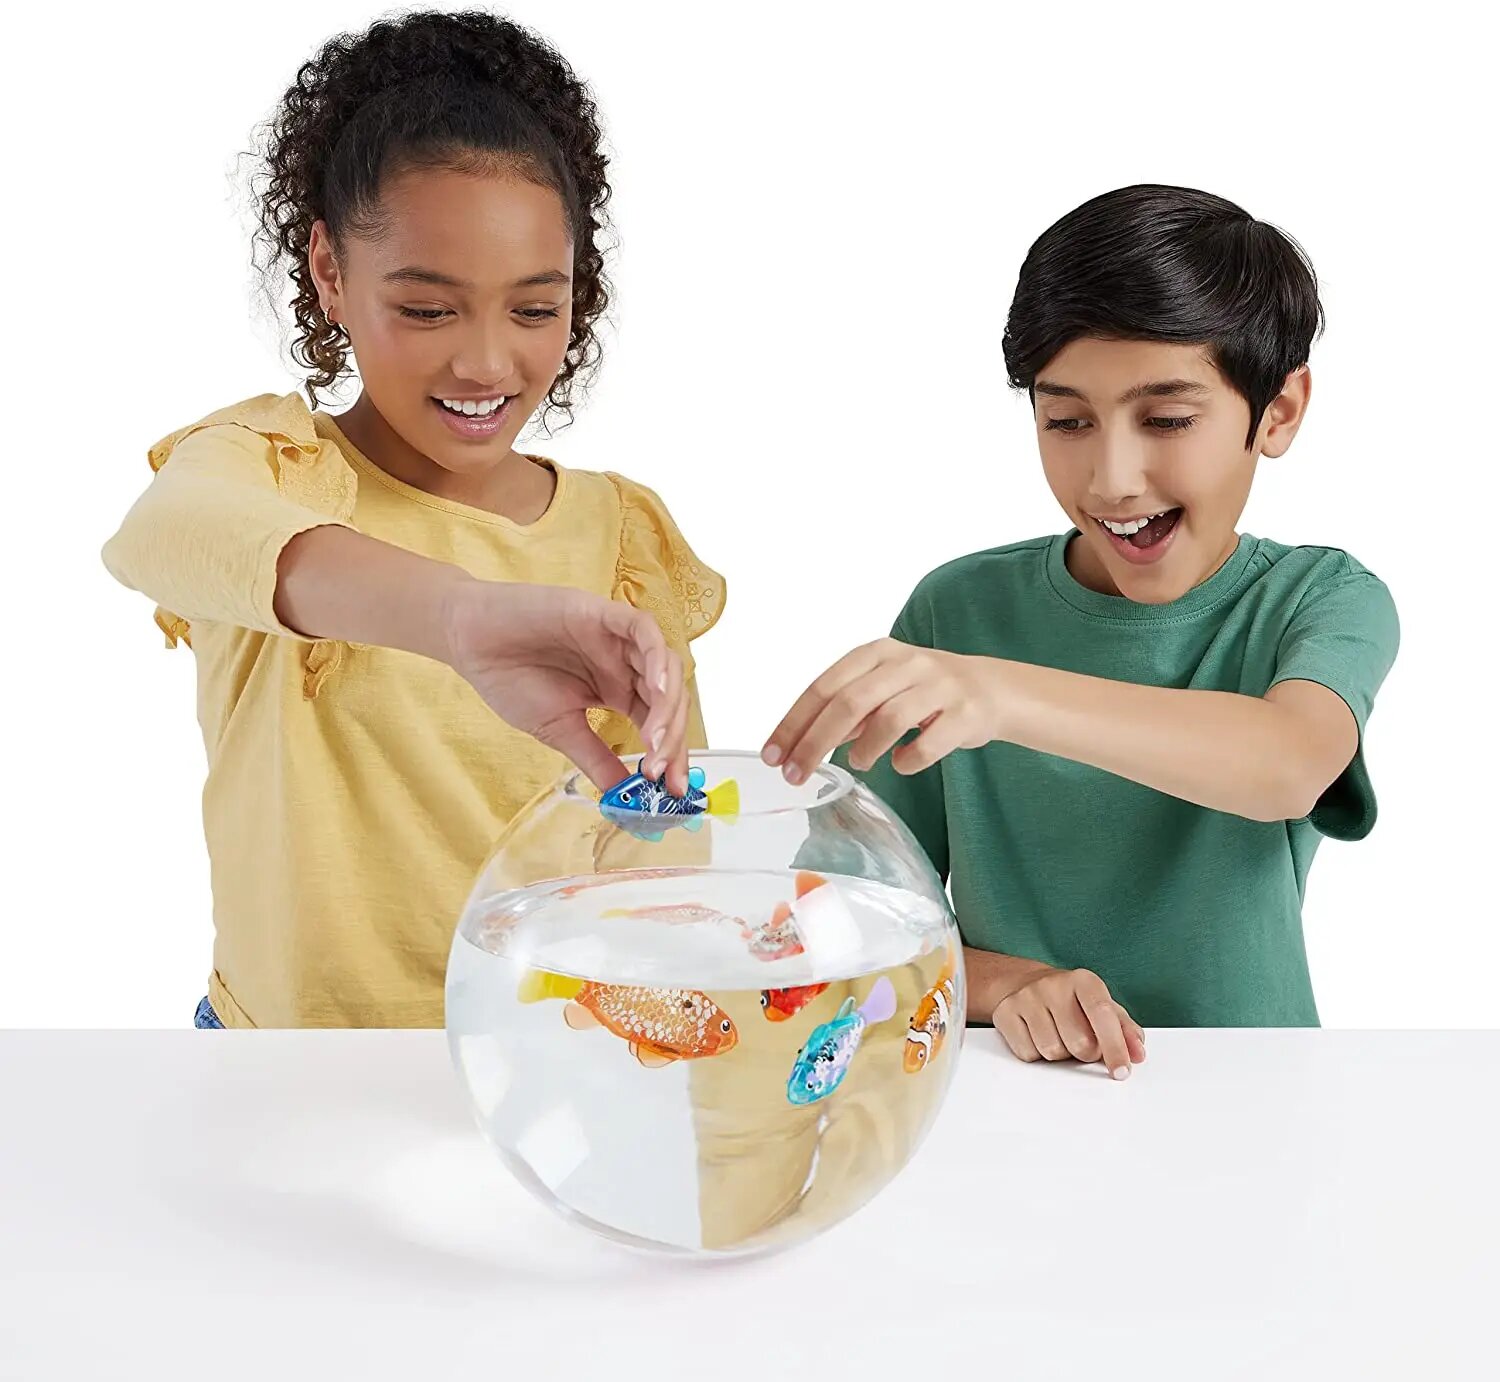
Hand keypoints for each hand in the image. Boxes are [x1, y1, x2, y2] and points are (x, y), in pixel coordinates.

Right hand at [441, 579, 688, 793]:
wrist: (470, 642)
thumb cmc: (510, 679)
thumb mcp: (559, 730)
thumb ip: (594, 758)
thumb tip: (622, 797)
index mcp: (619, 690)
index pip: (659, 724)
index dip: (671, 755)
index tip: (673, 791)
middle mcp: (626, 664)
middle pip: (671, 699)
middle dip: (673, 738)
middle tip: (663, 774)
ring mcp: (618, 638)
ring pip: (666, 667)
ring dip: (668, 705)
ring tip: (656, 741)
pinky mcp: (603, 612)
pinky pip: (643, 630)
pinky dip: (658, 657)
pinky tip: (658, 688)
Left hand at [763, 638, 997, 781]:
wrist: (992, 689)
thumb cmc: (925, 692)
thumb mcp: (882, 687)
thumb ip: (845, 708)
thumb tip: (801, 741)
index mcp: (877, 653)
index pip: (824, 686)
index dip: (794, 723)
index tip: (773, 755)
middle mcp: (906, 663)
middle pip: (849, 703)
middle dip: (815, 743)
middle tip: (795, 775)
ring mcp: (938, 686)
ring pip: (888, 720)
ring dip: (865, 751)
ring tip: (860, 764)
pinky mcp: (965, 713)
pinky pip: (927, 745)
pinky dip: (907, 761)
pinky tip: (902, 762)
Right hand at [993, 965, 1146, 1079]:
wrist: (1023, 984)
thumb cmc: (1071, 1001)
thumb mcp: (1102, 1008)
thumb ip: (1125, 1030)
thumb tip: (1138, 1053)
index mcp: (1084, 980)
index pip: (1103, 1015)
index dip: (1115, 1047)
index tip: (1121, 1071)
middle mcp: (1053, 984)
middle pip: (1079, 1043)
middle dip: (1085, 1053)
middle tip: (1081, 1042)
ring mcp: (1026, 997)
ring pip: (1052, 1051)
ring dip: (1060, 1054)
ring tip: (1057, 1035)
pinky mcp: (1004, 1013)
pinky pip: (1027, 1054)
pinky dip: (1036, 1054)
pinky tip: (1037, 1036)